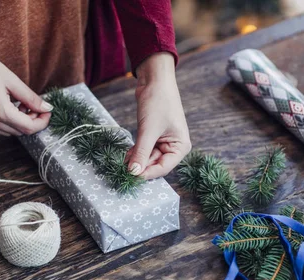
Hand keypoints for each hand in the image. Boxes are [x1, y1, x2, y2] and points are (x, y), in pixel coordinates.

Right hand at [0, 47, 52, 136]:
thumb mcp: (12, 80)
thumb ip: (30, 97)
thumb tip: (46, 108)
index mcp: (0, 110)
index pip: (28, 128)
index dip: (42, 122)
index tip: (47, 112)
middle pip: (20, 132)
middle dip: (32, 121)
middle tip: (35, 106)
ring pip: (10, 132)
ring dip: (20, 122)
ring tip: (22, 105)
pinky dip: (9, 121)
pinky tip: (10, 106)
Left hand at [126, 53, 190, 179]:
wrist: (154, 80)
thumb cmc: (158, 102)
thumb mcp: (148, 130)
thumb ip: (141, 152)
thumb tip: (133, 172)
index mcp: (180, 147)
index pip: (163, 168)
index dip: (147, 173)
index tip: (131, 176)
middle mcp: (174, 146)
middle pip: (155, 164)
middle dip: (140, 166)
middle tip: (123, 169)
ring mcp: (164, 141)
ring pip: (148, 157)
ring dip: (136, 159)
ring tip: (123, 161)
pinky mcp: (154, 136)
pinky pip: (144, 149)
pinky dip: (135, 152)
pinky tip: (126, 154)